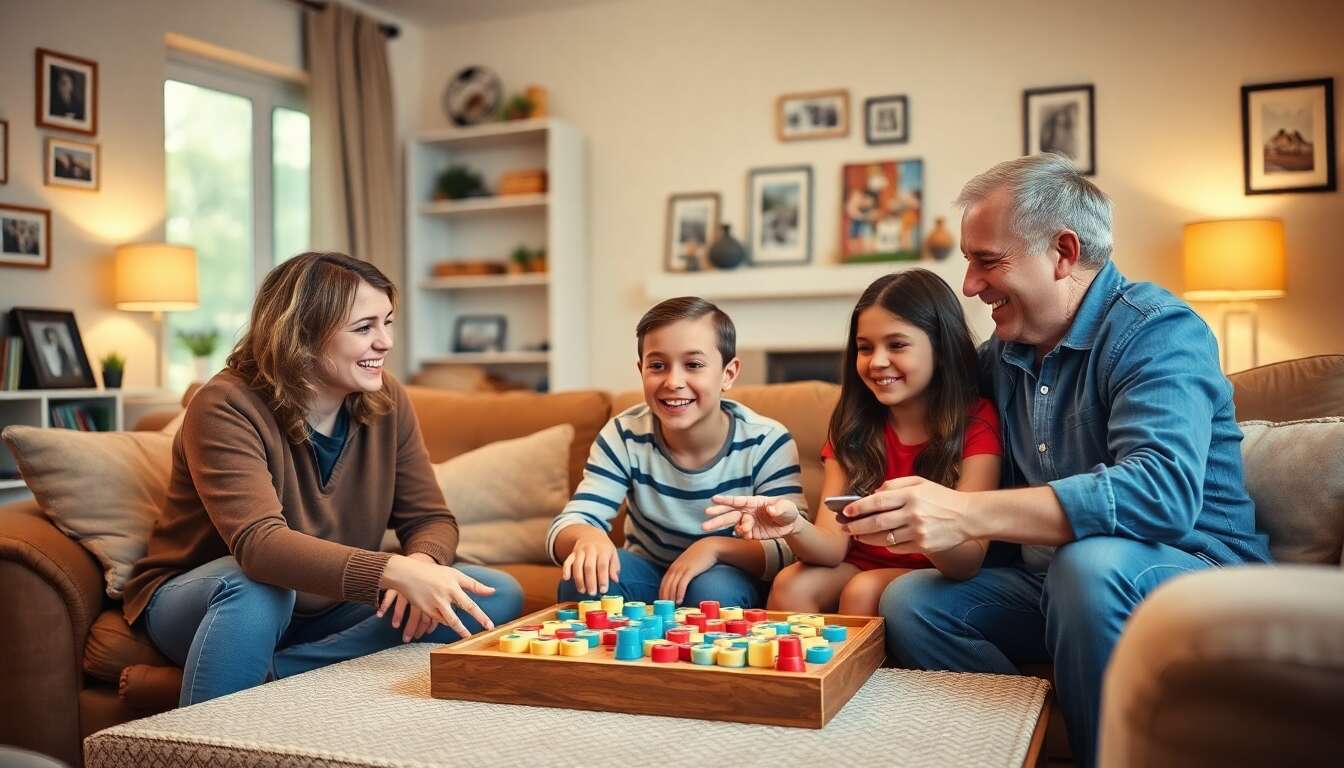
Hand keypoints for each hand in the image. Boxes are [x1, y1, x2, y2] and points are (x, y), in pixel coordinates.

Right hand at [380, 554, 496, 638]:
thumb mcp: (455, 575)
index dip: (481, 615)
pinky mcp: (425, 610)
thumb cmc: (435, 573)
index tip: (490, 626)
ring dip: (458, 630)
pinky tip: (450, 624)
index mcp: (453, 585)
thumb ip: (473, 585)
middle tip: (482, 633)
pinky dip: (445, 623)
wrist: (407, 574)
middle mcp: (444, 595)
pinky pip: (438, 621)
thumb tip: (492, 591)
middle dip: (470, 625)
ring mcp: (434, 604)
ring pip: (449, 621)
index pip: (470, 603)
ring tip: (466, 636)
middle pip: (460, 614)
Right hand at [561, 526, 619, 595]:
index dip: (603, 579)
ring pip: (577, 565)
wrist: (590, 534)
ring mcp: (580, 551)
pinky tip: (566, 578)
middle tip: (592, 593)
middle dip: (590, 581)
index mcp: (603, 550)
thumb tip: (615, 580)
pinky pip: (567, 561)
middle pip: (589, 567)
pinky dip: (566, 570)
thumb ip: (614, 567)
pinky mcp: (572, 553)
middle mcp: (590, 549)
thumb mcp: (613, 554)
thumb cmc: (604, 548)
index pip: (603, 565)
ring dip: (579, 580)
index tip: (603, 590)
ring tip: (582, 591)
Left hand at [659, 538, 719, 603]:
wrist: (709, 547)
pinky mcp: (690, 570)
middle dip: (664, 597)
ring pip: (672, 585)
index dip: (662, 593)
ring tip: (672, 607)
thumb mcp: (688, 563)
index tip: (663, 603)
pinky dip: (679, 593)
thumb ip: (683, 571)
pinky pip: (682, 584)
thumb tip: (682, 583)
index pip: (664, 582)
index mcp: (674, 567)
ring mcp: (682, 569)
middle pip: (666, 585)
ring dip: (671, 597)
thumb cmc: (700, 557)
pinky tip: (679, 601)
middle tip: (665, 609)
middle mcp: (675, 568)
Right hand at [702, 495, 801, 538]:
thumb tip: (771, 510)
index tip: (713, 499)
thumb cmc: (788, 511)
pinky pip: (742, 534)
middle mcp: (748, 511)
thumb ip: (779, 508)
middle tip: (705, 521)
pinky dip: (743, 535)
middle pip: (729, 513)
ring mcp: (748, 522)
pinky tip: (748, 537)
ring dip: (729, 527)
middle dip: (717, 517)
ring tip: (726, 530)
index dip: (726, 500)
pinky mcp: (750, 532)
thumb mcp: (787, 508)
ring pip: (733, 524)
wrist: (790, 525)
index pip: (738, 501)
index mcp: (754, 502)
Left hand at [839, 476, 972, 553]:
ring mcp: (918, 532)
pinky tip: (880, 542)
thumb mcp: (920, 483)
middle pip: (877, 523)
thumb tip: (873, 493)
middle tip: (845, 528)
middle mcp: (913, 514)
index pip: (878, 502)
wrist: (969, 517)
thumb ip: (895, 485)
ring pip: (884, 538)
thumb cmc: (942, 497)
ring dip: (867, 538)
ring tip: (858, 536)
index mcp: (911, 495)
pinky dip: (886, 545)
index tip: (846, 511)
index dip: (859, 507)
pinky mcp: (923, 546)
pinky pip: (897, 548)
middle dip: (856, 526)